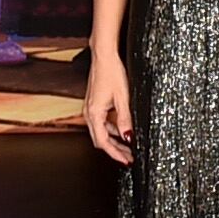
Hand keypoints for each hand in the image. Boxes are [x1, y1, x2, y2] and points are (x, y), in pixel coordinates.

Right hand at [83, 48, 134, 163]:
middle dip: (115, 151)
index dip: (115, 154)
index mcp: (94, 114)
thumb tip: (128, 137)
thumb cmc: (112, 72)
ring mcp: (91, 109)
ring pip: (102, 132)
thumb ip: (125, 119)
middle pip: (101, 140)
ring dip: (114, 141)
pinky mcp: (95, 104)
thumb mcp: (123, 98)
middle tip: (129, 158)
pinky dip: (112, 130)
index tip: (126, 161)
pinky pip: (102, 123)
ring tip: (129, 147)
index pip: (103, 142)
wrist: (104, 56)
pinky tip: (123, 132)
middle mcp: (89, 113)